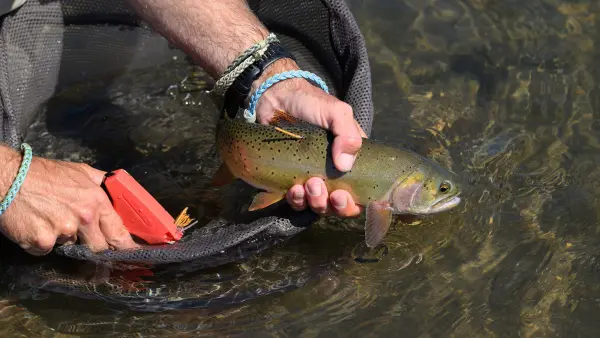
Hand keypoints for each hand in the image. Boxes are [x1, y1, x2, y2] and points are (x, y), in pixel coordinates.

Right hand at [0, 147, 138, 255]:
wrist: (7, 178)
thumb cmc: (43, 174)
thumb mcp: (80, 171)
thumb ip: (102, 184)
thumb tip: (119, 190)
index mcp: (96, 201)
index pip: (119, 231)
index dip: (126, 245)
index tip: (131, 253)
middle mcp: (83, 218)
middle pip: (99, 247)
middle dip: (93, 243)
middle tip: (80, 231)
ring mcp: (62, 232)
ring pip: (71, 246)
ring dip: (63, 238)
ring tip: (51, 218)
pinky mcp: (41, 242)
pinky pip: (47, 250)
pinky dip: (42, 242)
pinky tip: (36, 224)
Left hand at [252, 59, 366, 217]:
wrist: (275, 99)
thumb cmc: (309, 103)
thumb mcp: (336, 112)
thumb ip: (347, 133)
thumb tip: (344, 165)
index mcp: (349, 159)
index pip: (360, 191)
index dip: (354, 202)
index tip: (343, 196)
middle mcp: (333, 173)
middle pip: (339, 205)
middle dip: (333, 205)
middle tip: (320, 186)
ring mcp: (311, 178)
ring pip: (319, 205)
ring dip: (315, 201)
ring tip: (308, 185)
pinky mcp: (290, 181)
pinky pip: (297, 201)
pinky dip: (297, 199)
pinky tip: (293, 189)